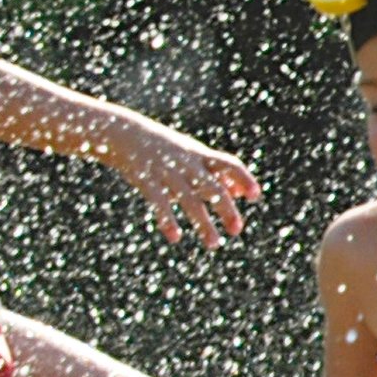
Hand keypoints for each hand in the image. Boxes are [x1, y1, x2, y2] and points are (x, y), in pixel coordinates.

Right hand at [110, 117, 259, 248]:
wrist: (121, 132)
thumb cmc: (162, 148)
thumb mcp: (192, 156)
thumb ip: (217, 173)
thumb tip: (241, 192)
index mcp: (199, 155)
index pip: (228, 164)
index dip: (243, 177)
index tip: (255, 195)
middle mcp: (186, 164)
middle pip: (212, 186)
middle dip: (226, 208)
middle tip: (237, 230)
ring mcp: (166, 172)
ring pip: (189, 199)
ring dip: (203, 223)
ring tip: (214, 244)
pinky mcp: (146, 180)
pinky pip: (160, 202)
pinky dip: (168, 220)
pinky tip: (175, 237)